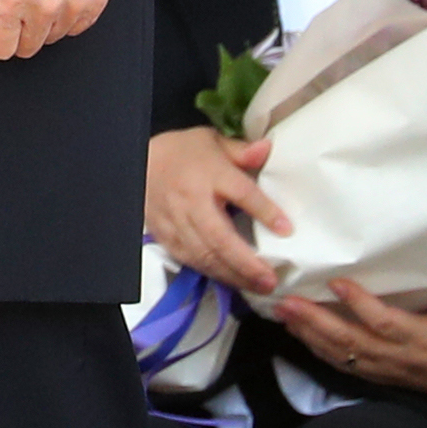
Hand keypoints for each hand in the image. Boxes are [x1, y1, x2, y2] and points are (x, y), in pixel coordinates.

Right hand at [143, 122, 288, 300]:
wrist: (139, 159)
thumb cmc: (185, 152)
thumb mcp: (213, 140)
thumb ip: (242, 151)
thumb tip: (267, 149)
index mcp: (210, 173)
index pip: (241, 193)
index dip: (264, 211)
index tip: (287, 230)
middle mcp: (192, 199)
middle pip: (220, 236)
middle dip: (246, 262)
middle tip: (270, 280)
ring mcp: (175, 220)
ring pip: (203, 254)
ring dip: (231, 274)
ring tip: (256, 286)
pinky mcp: (164, 234)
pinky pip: (187, 258)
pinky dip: (209, 272)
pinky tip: (229, 280)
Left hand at [276, 272, 426, 406]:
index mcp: (421, 339)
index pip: (384, 323)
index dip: (360, 305)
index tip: (337, 282)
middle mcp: (395, 356)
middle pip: (350, 339)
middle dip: (316, 321)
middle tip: (288, 301)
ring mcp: (380, 368)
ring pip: (338, 353)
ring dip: (307, 333)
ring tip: (282, 311)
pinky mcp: (371, 375)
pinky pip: (338, 363)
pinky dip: (314, 347)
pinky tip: (295, 330)